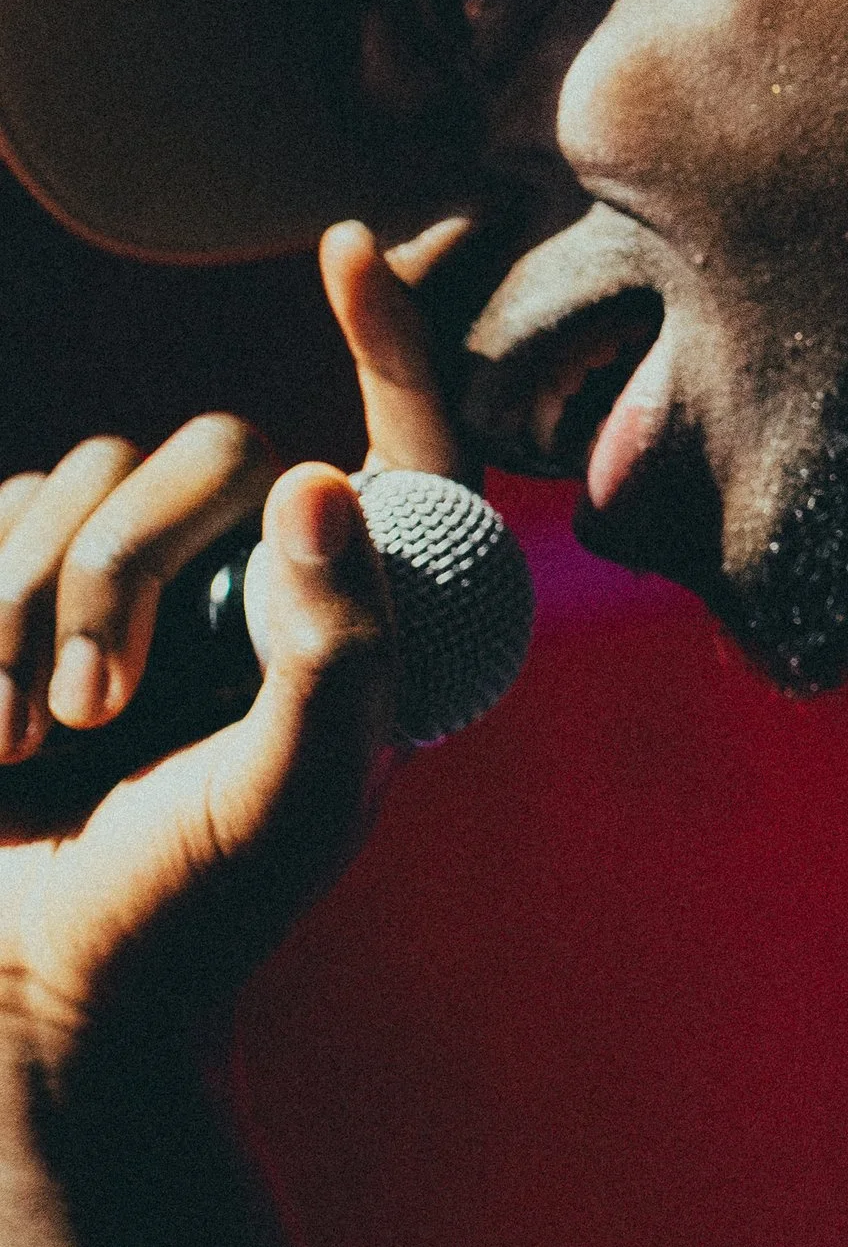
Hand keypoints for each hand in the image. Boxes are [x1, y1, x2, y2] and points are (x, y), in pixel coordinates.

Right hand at [0, 220, 469, 1075]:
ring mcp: (142, 578)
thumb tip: (324, 481)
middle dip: (131, 570)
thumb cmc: (189, 912)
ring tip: (18, 743)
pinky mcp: (27, 590)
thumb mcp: (291, 799)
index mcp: (363, 616)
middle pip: (212, 455)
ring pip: (85, 476)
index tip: (346, 249)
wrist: (36, 998)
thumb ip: (334, 651)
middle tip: (95, 719)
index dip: (395, 342)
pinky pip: (2, 513)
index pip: (409, 445)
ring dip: (34, 605)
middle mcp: (265, 576)